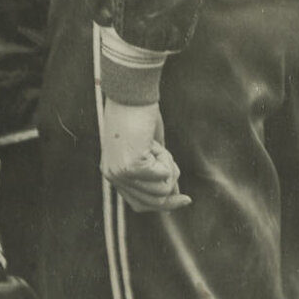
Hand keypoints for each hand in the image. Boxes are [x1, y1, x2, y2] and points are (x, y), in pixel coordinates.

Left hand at [99, 98, 191, 212]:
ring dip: (168, 165)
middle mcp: (112, 176)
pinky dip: (166, 158)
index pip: (140, 204)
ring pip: (163, 190)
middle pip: (155, 201)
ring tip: (154, 144)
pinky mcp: (131, 168)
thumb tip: (175, 196)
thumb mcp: (151, 150)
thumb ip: (159, 173)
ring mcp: (120, 174)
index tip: (186, 199)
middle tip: (167, 156)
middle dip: (171, 180)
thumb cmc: (139, 115)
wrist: (130, 93)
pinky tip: (151, 141)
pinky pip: (164, 176)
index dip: (165, 204)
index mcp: (112, 172)